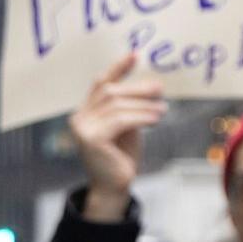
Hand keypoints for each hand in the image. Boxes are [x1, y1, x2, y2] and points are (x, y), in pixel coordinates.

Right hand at [67, 53, 165, 221]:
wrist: (114, 186)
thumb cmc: (122, 156)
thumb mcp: (127, 126)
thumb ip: (130, 107)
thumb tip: (153, 85)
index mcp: (87, 111)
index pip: (101, 83)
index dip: (118, 68)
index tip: (136, 55)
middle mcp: (79, 117)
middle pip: (110, 91)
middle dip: (137, 88)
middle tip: (160, 89)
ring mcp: (82, 128)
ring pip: (116, 105)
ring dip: (144, 105)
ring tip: (163, 110)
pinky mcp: (91, 139)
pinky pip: (120, 120)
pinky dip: (141, 117)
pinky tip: (156, 118)